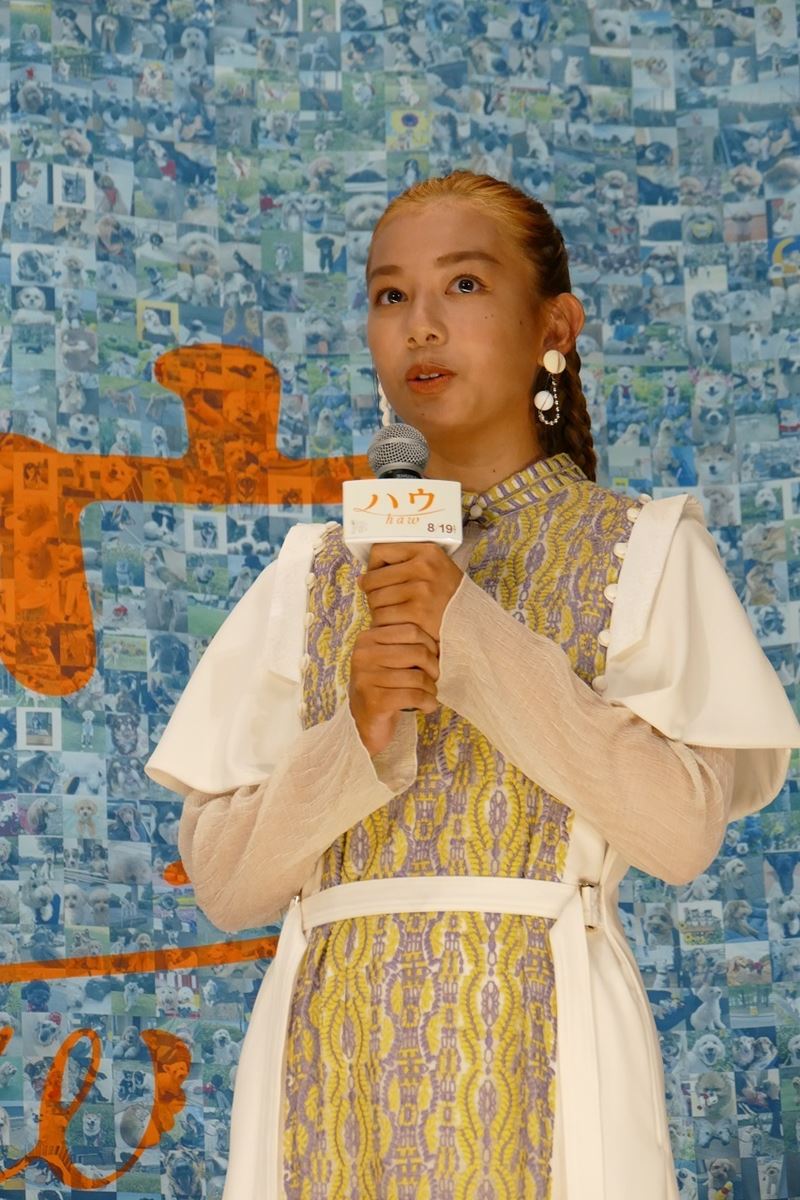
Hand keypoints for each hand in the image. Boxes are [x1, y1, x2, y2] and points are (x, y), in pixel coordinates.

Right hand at [348, 622, 440, 756]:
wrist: (366, 723)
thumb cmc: (383, 686)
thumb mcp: (389, 658)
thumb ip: (407, 644)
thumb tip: (441, 638)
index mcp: (367, 639)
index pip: (411, 631)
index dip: (430, 645)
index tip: (432, 659)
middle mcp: (363, 656)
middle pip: (418, 652)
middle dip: (434, 669)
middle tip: (434, 680)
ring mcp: (366, 679)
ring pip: (418, 677)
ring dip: (431, 689)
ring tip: (429, 695)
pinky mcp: (375, 702)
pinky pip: (415, 696)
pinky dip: (428, 703)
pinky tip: (427, 707)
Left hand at [356, 541, 463, 644]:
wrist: (472, 621)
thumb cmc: (448, 596)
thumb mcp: (434, 568)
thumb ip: (403, 565)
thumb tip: (362, 579)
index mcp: (426, 551)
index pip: (380, 551)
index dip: (373, 566)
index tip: (377, 577)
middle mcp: (423, 568)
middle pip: (373, 579)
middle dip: (372, 593)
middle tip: (383, 601)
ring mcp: (420, 591)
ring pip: (374, 600)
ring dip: (377, 610)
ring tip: (390, 613)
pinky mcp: (417, 614)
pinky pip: (382, 618)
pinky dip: (383, 624)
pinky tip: (394, 625)